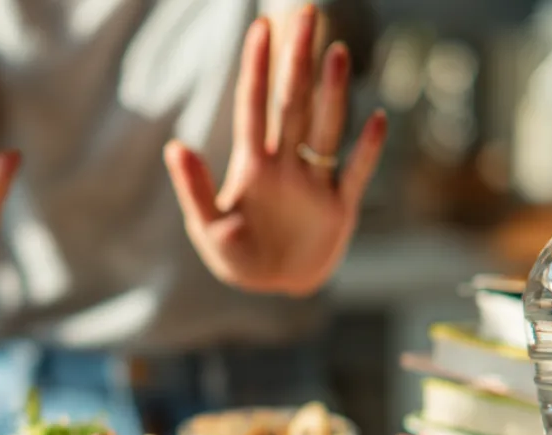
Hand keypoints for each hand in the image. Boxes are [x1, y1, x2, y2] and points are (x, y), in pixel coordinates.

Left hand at [164, 6, 386, 296]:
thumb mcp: (207, 227)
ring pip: (325, 129)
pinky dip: (366, 151)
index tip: (260, 28)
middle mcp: (287, 165)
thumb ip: (193, 188)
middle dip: (298, 60)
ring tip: (337, 53)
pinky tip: (376, 119)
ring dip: (332, 94)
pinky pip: (355, 174)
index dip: (257, 69)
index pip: (254, 107)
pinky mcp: (340, 208)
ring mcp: (315, 183)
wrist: (272, 289)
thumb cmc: (238, 256)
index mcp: (253, 166)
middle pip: (294, 104)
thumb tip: (175, 145)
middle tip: (306, 13)